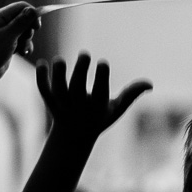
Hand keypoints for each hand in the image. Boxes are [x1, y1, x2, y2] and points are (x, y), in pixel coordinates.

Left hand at [0, 2, 41, 80]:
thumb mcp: (8, 36)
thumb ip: (22, 22)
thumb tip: (34, 10)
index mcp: (1, 16)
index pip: (23, 6)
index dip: (33, 14)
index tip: (37, 27)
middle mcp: (4, 22)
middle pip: (26, 19)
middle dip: (29, 30)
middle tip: (24, 39)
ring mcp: (7, 33)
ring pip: (26, 31)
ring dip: (27, 41)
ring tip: (21, 49)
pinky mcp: (10, 43)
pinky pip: (24, 41)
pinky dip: (25, 47)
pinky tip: (22, 54)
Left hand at [37, 53, 151, 139]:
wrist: (73, 137)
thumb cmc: (99, 118)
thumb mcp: (116, 109)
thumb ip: (131, 95)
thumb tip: (150, 83)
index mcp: (97, 107)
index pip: (99, 92)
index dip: (101, 77)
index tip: (103, 63)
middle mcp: (79, 106)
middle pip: (77, 88)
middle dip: (80, 71)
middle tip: (84, 54)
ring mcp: (62, 105)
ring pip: (58, 89)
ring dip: (58, 75)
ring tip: (59, 60)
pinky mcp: (49, 102)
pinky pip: (43, 91)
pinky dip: (41, 79)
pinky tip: (42, 63)